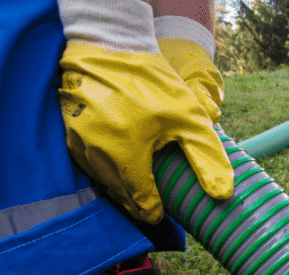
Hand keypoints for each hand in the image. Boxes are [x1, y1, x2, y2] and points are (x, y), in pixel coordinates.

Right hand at [58, 41, 233, 222]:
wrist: (110, 46)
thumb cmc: (153, 82)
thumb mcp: (190, 119)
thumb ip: (207, 158)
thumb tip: (222, 195)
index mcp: (126, 153)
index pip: (140, 200)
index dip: (153, 211)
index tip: (161, 215)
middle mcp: (96, 152)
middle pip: (119, 194)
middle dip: (136, 203)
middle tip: (151, 208)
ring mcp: (77, 142)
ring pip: (101, 181)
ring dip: (119, 189)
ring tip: (137, 192)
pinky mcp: (67, 132)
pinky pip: (87, 163)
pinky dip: (104, 171)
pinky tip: (119, 169)